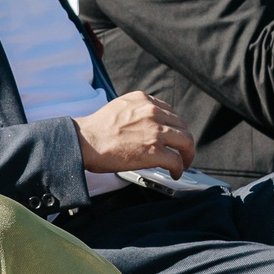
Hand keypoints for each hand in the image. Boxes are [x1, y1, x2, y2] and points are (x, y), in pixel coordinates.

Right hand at [78, 91, 195, 173]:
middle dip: (184, 141)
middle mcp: (153, 112)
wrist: (85, 142)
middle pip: (182, 126)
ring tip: (183, 163)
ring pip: (186, 142)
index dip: (174, 127)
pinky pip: (176, 160)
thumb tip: (148, 123)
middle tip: (182, 151)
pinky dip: (179, 168)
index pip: (171, 112)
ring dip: (187, 154)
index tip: (174, 136)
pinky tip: (175, 173)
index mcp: (144, 100)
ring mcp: (155, 132)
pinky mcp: (155, 151)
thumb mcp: (121, 107)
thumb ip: (138, 110)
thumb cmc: (97, 129)